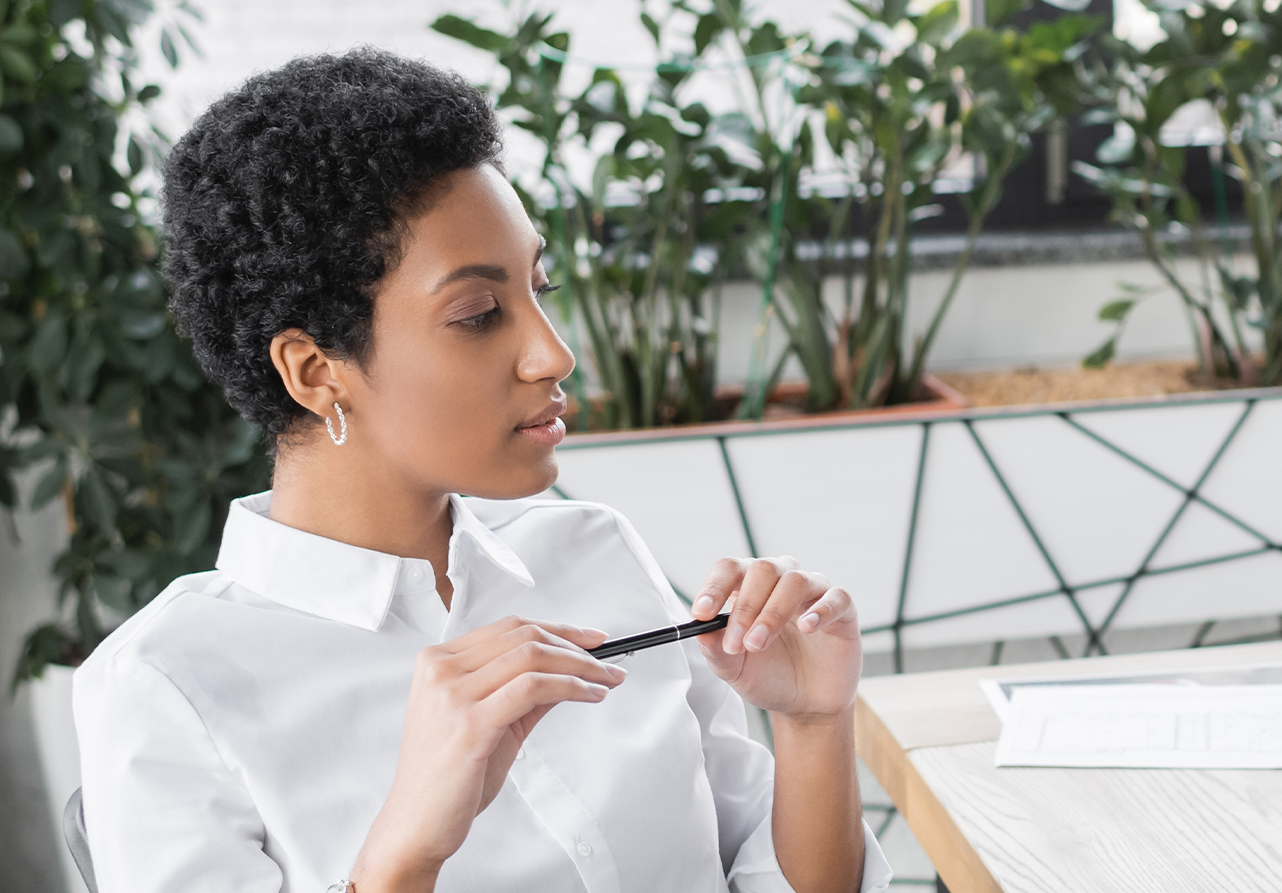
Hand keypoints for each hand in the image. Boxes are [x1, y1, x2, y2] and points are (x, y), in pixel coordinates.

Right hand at [349, 616, 625, 890]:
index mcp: (438, 661)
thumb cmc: (447, 777)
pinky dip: (570, 687)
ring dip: (580, 666)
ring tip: (606, 680)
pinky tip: (589, 696)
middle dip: (575, 646)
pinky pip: (533, 689)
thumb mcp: (489, 720)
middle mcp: (440, 670)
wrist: (416, 825)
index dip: (558, 629)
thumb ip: (523, 691)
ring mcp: (451, 694)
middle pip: (524, 637)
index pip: (510, 628)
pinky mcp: (469, 723)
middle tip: (606, 663)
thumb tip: (569, 669)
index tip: (590, 639)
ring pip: (532, 658)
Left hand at [690, 557, 860, 719]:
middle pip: (762, 569)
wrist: (804, 706)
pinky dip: (820, 610)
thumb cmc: (767, 677)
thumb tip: (700, 629)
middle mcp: (780, 582)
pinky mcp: (843, 611)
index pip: (730, 569)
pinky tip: (807, 628)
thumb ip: (715, 648)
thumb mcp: (733, 668)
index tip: (702, 613)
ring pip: (795, 580)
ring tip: (759, 644)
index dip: (714, 586)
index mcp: (749, 587)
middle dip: (746, 607)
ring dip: (773, 613)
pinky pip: (836, 597)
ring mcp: (813, 593)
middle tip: (738, 643)